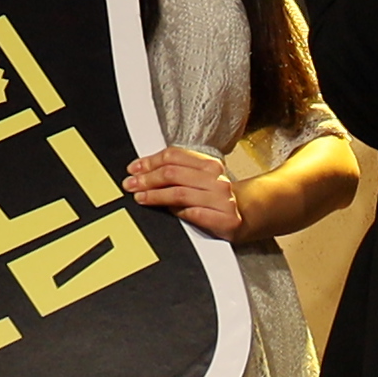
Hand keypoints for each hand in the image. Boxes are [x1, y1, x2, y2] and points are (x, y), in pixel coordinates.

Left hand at [124, 144, 245, 236]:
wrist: (246, 216)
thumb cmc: (216, 199)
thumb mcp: (199, 181)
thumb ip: (177, 174)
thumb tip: (143, 171)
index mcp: (209, 165)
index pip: (174, 157)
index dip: (150, 162)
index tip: (133, 169)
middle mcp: (217, 179)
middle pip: (173, 174)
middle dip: (147, 179)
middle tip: (131, 185)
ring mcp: (223, 199)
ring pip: (180, 193)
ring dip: (155, 196)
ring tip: (140, 198)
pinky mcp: (226, 219)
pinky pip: (195, 214)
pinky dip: (178, 213)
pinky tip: (166, 212)